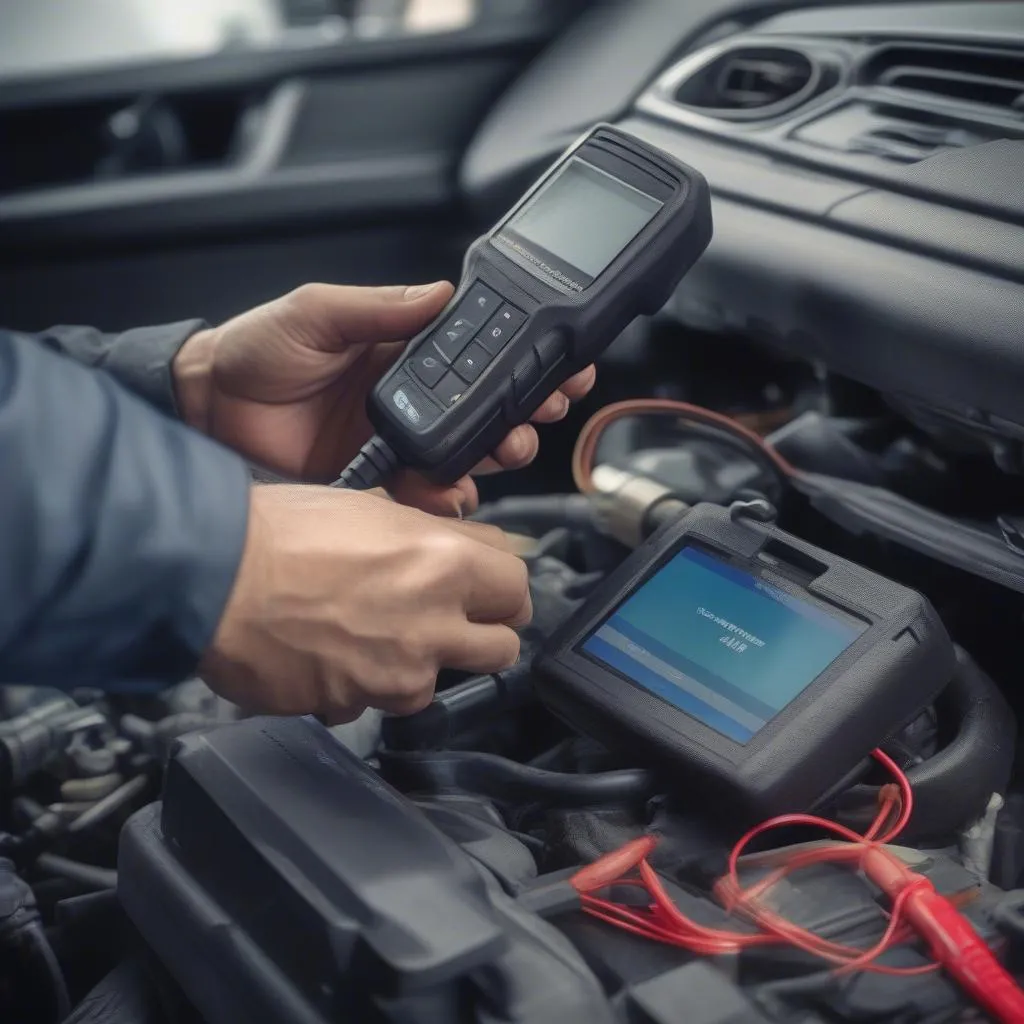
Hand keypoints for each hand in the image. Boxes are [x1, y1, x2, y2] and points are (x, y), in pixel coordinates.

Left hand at [174, 282, 596, 513]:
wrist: (207, 412)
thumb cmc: (254, 354)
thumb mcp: (314, 314)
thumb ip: (376, 306)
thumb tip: (437, 293)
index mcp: (403, 352)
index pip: (478, 353)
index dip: (522, 359)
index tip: (558, 361)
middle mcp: (411, 398)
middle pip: (488, 407)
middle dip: (526, 410)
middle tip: (544, 410)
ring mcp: (399, 444)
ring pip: (469, 453)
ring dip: (497, 453)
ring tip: (507, 448)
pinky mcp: (380, 484)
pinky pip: (427, 495)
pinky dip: (446, 498)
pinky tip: (450, 492)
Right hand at [200, 485, 530, 722]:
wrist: (210, 576)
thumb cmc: (278, 531)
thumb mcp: (371, 506)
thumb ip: (427, 533)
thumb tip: (452, 542)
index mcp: (444, 562)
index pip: (517, 584)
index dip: (501, 586)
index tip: (487, 588)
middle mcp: (433, 622)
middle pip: (503, 646)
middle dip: (482, 634)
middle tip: (449, 618)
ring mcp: (398, 672)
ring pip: (439, 684)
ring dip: (417, 666)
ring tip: (372, 636)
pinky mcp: (357, 705)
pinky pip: (376, 705)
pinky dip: (362, 688)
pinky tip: (333, 657)